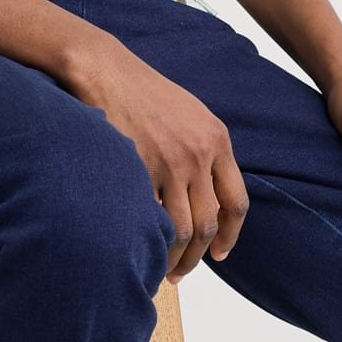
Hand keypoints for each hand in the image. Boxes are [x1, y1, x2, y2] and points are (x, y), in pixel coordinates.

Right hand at [64, 33, 248, 282]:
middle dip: (197, 257)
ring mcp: (171, 163)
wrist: (105, 70)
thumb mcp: (190, 114)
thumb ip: (205, 151)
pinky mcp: (140, 169)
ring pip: (180, 230)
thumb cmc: (142, 92)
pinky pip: (150, 217)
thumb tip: (207, 193)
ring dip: (173, 257)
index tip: (221, 254)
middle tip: (182, 271)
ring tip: (161, 269)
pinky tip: (140, 248)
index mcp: (218, 140)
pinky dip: (148, 240)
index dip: (231, 236)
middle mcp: (200, 154)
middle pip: (207, 224)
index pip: (236, 202)